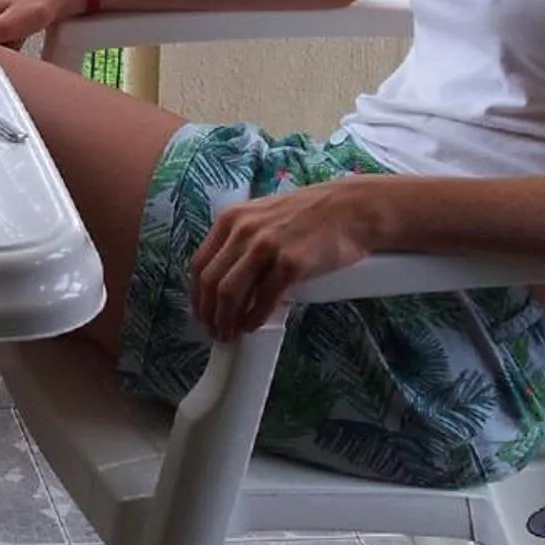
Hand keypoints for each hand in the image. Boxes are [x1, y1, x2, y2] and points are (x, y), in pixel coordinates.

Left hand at [190, 182, 373, 340]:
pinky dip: (253, 318)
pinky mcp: (291, 264)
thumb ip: (240, 240)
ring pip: (230, 292)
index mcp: (231, 219)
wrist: (349, 210)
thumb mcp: (262, 217)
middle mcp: (243, 231)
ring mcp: (266, 247)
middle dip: (208, 313)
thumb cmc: (309, 216)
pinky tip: (251, 326)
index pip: (199, 263)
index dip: (196, 295)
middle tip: (214, 331)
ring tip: (229, 334)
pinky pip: (263, 298)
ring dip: (225, 320)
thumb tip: (222, 278)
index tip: (200, 313)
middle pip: (210, 282)